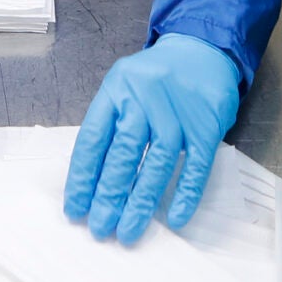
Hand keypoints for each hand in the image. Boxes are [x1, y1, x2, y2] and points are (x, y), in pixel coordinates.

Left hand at [62, 34, 240, 243]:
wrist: (201, 49)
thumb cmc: (154, 78)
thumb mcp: (123, 88)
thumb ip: (109, 125)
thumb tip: (90, 183)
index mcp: (116, 90)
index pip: (92, 140)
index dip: (82, 179)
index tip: (75, 210)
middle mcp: (144, 99)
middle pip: (122, 155)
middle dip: (108, 197)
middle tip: (100, 229)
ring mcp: (177, 112)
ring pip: (156, 164)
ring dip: (141, 203)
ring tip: (128, 232)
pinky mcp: (206, 124)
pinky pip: (196, 166)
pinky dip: (186, 195)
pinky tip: (175, 218)